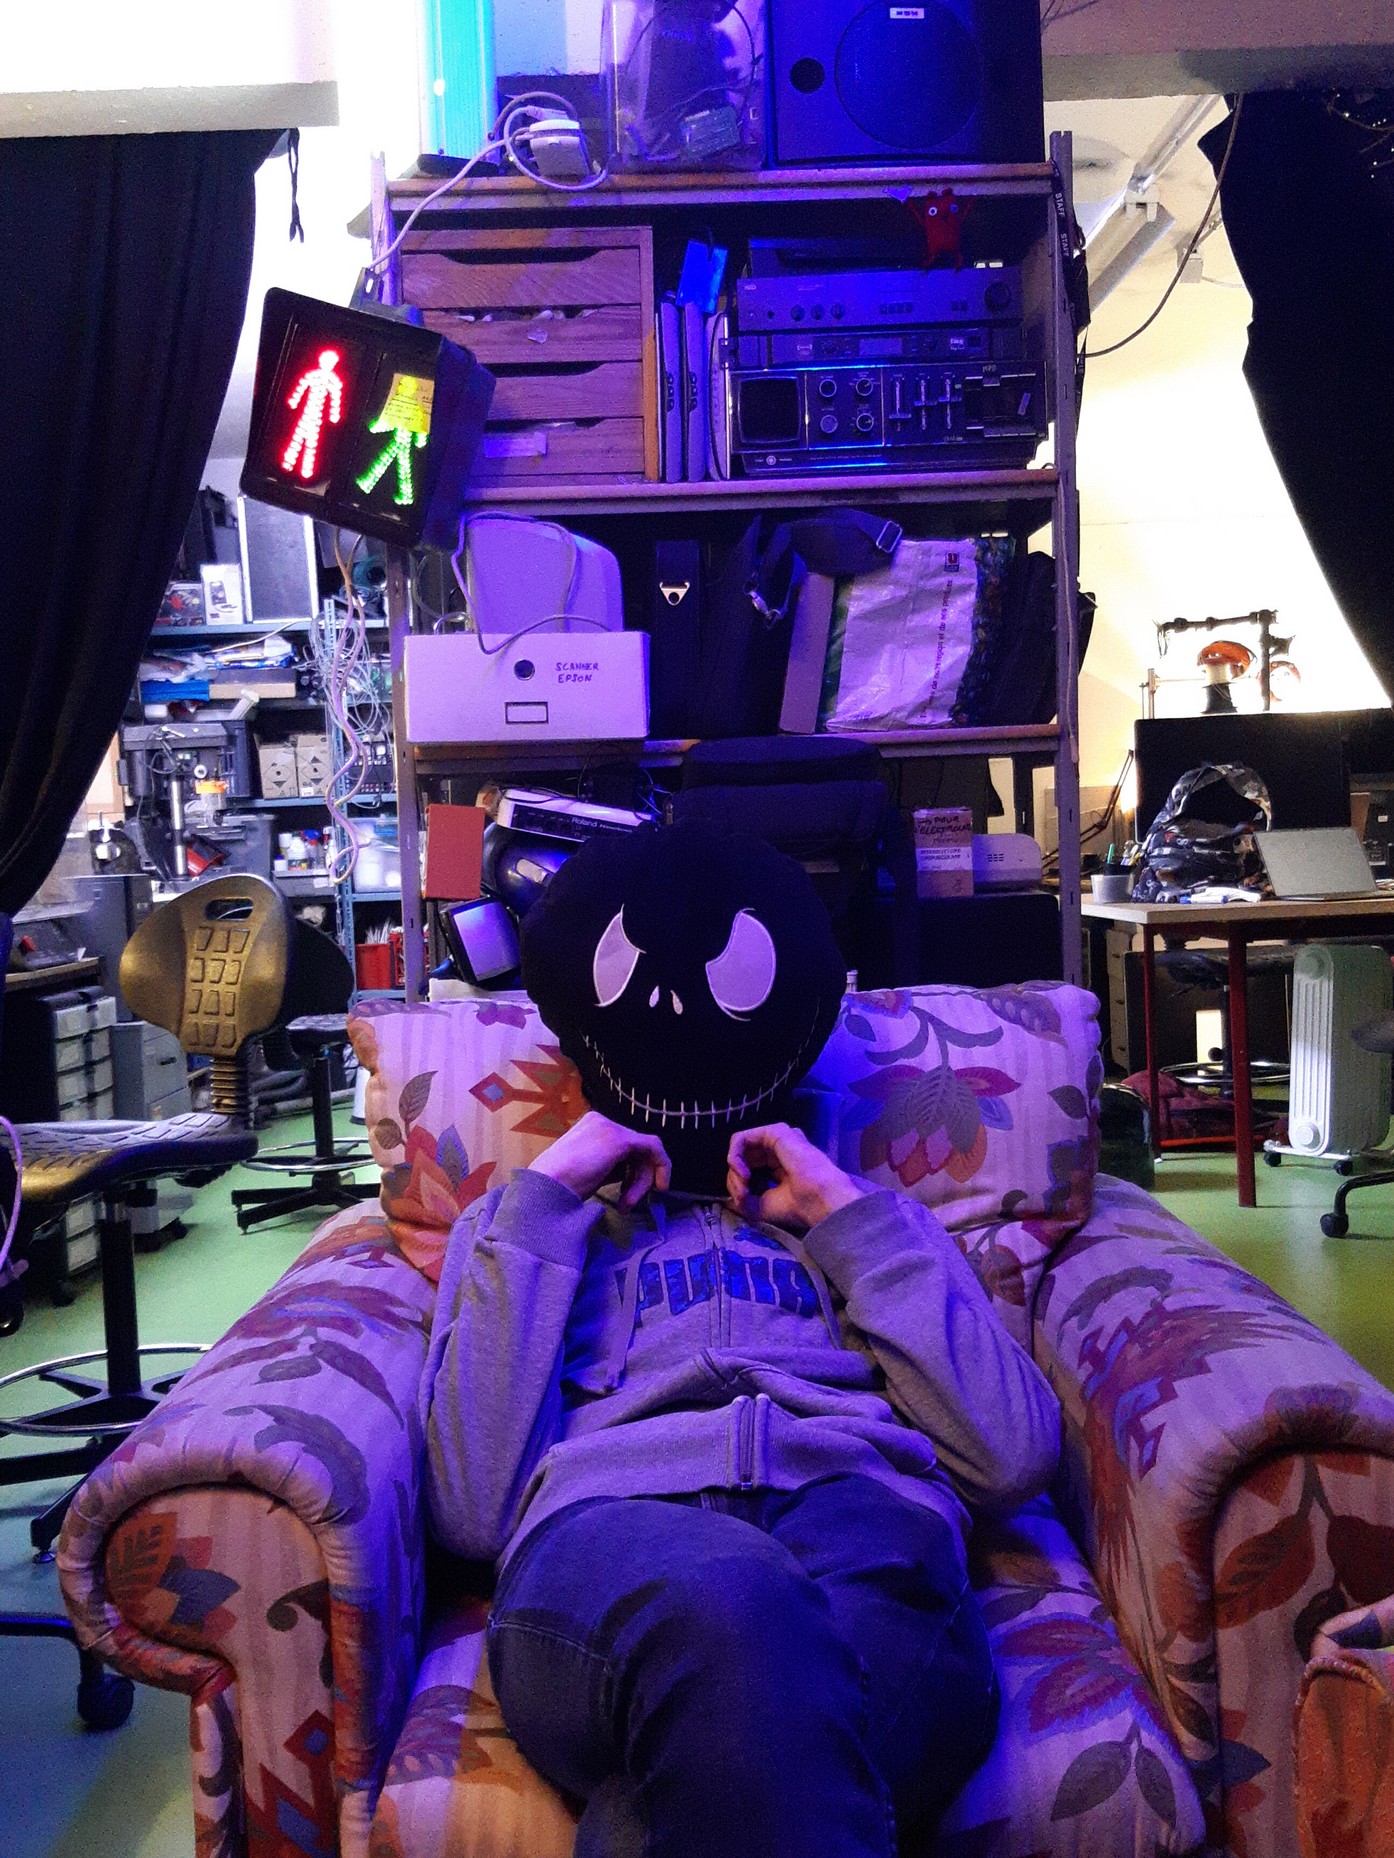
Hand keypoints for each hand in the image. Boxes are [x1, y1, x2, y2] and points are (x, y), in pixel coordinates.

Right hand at [530, 1111, 670, 1209]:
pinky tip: (660, 1186)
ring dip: (641, 1182)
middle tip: (626, 1204)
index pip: (621, 1147)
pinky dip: (662, 1165)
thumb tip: (629, 1174)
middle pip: (634, 1149)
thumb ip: (607, 1166)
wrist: (545, 1190)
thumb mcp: (586, 1171)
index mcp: (588, 1127)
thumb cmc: (558, 1188)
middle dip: (637, 1179)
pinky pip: (653, 1147)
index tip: (624, 1197)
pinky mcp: (619, 1139)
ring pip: (644, 1151)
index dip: (628, 1173)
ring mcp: (609, 1127)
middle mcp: (600, 1121)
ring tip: (626, 1205)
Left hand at [727, 1124, 865, 1231]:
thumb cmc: (797, 1205)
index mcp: (778, 1165)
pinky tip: (742, 1173)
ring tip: (744, 1187)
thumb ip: (742, 1198)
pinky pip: (740, 1139)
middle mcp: (778, 1149)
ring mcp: (776, 1139)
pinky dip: (734, 1157)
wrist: (818, 1200)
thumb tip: (727, 1197)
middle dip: (734, 1179)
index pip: (748, 1168)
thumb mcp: (760, 1206)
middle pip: (742, 1158)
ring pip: (739, 1148)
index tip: (743, 1201)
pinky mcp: (774, 1131)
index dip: (738, 1185)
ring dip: (734, 1171)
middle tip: (742, 1195)